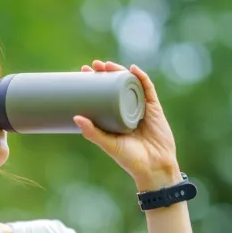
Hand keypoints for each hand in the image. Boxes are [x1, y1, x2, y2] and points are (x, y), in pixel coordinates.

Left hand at [74, 60, 180, 190]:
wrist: (154, 167)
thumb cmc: (130, 160)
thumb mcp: (108, 145)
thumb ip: (93, 133)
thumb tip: (76, 117)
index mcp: (115, 118)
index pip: (102, 95)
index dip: (93, 83)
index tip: (82, 73)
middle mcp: (127, 110)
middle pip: (116, 86)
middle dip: (105, 73)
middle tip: (92, 66)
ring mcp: (141, 108)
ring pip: (130, 84)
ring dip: (120, 71)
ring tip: (107, 65)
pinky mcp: (154, 108)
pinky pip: (148, 89)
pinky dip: (141, 77)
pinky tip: (133, 68)